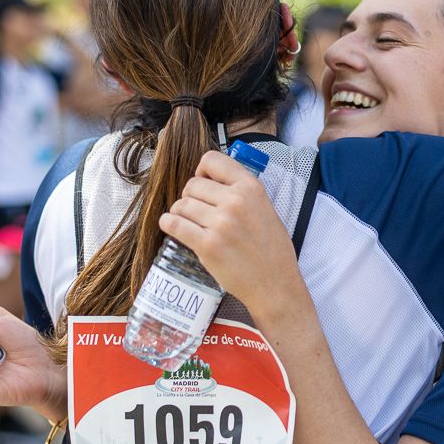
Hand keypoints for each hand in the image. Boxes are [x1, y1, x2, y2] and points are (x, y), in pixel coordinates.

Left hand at [160, 151, 306, 314]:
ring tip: (190, 223)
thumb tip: (208, 179)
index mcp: (251, 187)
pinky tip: (173, 227)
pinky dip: (168, 224)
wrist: (274, 284)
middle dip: (190, 197)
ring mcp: (220, 223)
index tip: (203, 183)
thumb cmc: (271, 249)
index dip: (201, 170)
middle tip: (198, 212)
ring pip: (181, 204)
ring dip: (180, 213)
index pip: (212, 159)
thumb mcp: (265, 207)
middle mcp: (235, 201)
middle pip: (192, 184)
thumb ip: (240, 191)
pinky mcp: (207, 245)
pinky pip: (174, 224)